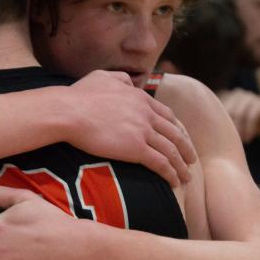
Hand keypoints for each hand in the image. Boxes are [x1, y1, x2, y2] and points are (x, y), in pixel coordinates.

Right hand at [65, 70, 194, 187]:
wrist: (68, 111)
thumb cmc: (78, 95)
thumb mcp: (103, 76)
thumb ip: (120, 78)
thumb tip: (128, 81)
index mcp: (140, 98)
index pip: (166, 115)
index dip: (176, 128)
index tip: (180, 137)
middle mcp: (146, 114)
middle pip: (174, 133)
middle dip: (186, 147)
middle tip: (191, 159)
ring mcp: (143, 131)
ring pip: (171, 150)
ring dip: (181, 165)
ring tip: (186, 176)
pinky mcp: (136, 149)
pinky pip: (160, 163)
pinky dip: (170, 173)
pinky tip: (174, 182)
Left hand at [218, 88, 259, 142]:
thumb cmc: (247, 125)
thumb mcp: (232, 124)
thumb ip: (220, 124)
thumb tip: (205, 137)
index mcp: (226, 96)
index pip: (216, 109)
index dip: (217, 125)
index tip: (219, 140)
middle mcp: (237, 93)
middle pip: (227, 111)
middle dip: (229, 128)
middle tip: (230, 142)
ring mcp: (250, 96)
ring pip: (239, 113)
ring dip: (239, 130)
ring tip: (240, 142)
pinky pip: (251, 116)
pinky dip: (249, 129)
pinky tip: (248, 139)